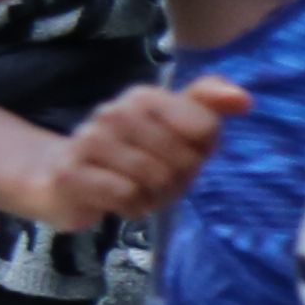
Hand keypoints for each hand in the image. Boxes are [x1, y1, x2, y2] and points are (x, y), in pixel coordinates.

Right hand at [13, 75, 251, 229]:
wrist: (59, 178)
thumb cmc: (128, 156)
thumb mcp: (170, 128)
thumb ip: (208, 106)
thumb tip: (245, 101)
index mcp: (144, 97)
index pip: (205, 126)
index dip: (201, 151)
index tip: (181, 154)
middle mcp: (114, 112)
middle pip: (182, 157)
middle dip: (178, 180)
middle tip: (158, 183)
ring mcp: (89, 141)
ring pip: (154, 177)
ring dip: (154, 197)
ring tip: (138, 194)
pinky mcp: (71, 174)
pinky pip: (126, 194)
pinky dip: (130, 207)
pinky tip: (118, 202)